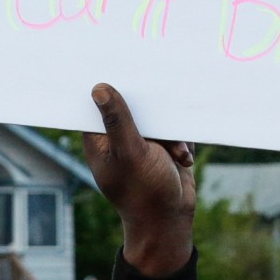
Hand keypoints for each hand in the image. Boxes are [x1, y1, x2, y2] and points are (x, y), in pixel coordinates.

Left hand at [83, 83, 194, 278]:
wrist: (172, 220)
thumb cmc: (145, 192)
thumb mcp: (130, 152)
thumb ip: (117, 120)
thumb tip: (98, 88)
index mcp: (99, 140)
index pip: (96, 104)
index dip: (105, 85)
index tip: (115, 60)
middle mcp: (116, 138)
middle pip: (130, 105)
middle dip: (149, 108)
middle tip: (160, 98)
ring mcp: (140, 143)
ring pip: (156, 116)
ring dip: (170, 133)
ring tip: (174, 153)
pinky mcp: (161, 148)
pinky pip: (173, 129)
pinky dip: (180, 141)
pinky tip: (182, 159)